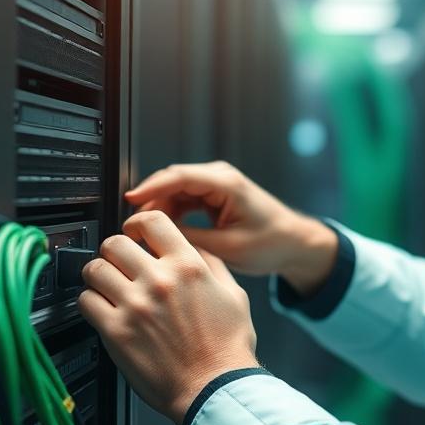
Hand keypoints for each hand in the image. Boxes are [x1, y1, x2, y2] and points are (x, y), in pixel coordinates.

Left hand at [77, 210, 258, 424]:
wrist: (214, 388)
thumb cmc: (227, 348)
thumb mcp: (234, 294)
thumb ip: (211, 265)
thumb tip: (193, 249)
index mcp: (188, 266)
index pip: (151, 221)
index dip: (137, 224)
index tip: (134, 234)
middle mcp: (159, 280)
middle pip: (115, 242)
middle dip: (115, 251)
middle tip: (118, 263)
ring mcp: (135, 305)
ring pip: (95, 269)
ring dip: (100, 276)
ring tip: (108, 286)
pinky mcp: (117, 331)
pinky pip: (86, 301)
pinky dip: (91, 302)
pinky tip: (104, 310)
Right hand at [124, 161, 337, 295]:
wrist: (294, 244)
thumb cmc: (272, 243)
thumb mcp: (228, 247)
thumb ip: (192, 239)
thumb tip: (159, 236)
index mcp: (227, 184)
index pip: (179, 177)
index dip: (151, 187)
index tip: (130, 199)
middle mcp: (221, 178)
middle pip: (173, 181)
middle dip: (150, 200)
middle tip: (132, 225)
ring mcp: (217, 185)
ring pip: (176, 191)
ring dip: (160, 209)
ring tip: (145, 232)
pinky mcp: (214, 196)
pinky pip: (184, 199)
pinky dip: (171, 213)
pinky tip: (163, 231)